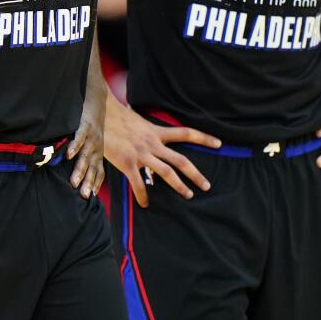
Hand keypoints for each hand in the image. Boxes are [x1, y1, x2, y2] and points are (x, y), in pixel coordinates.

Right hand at [67, 78, 107, 199]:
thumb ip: (83, 154)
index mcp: (97, 151)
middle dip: (88, 182)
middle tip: (84, 196)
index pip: (97, 170)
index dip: (95, 182)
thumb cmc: (90, 121)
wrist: (96, 98)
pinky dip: (75, 146)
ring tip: (74, 183)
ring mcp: (91, 136)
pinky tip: (69, 155)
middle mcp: (96, 146)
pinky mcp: (85, 125)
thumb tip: (73, 168)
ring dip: (80, 169)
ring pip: (85, 155)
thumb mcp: (90, 139)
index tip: (90, 197)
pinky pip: (79, 137)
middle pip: (91, 167)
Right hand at [104, 99, 219, 206]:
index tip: (219, 143)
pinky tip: (145, 204)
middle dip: (196, 174)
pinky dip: (143, 195)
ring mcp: (141, 154)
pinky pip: (138, 183)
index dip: (204, 138)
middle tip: (206, 186)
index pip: (186, 134)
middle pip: (181, 160)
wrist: (102, 115)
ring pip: (166, 173)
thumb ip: (150, 133)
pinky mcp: (128, 163)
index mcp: (157, 132)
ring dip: (179, 186)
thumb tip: (156, 139)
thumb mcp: (140, 123)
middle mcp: (153, 144)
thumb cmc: (119, 118)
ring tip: (188, 195)